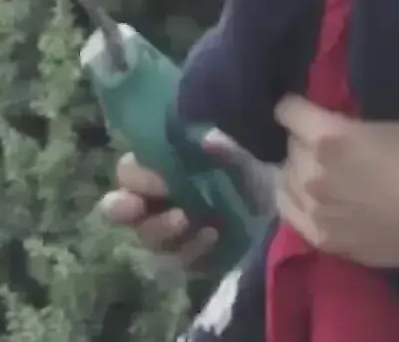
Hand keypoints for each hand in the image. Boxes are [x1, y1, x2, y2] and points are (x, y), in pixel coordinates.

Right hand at [97, 130, 274, 272]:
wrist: (279, 211)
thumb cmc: (249, 176)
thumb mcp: (240, 158)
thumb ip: (223, 148)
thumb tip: (206, 139)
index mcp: (158, 171)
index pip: (128, 172)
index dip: (137, 176)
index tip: (158, 175)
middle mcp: (154, 203)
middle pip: (120, 208)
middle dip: (123, 207)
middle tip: (136, 205)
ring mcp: (169, 234)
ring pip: (148, 237)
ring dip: (161, 228)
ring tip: (184, 218)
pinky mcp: (189, 259)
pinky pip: (181, 260)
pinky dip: (194, 248)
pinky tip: (212, 235)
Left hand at [273, 95, 398, 268]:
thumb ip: (390, 107)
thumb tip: (393, 97)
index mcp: (329, 136)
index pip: (288, 110)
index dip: (297, 106)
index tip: (306, 107)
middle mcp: (312, 171)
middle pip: (290, 145)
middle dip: (304, 140)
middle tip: (325, 143)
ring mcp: (314, 208)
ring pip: (285, 179)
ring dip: (299, 171)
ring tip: (318, 172)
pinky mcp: (322, 238)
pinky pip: (289, 212)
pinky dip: (295, 200)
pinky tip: (308, 197)